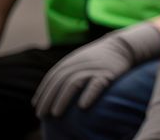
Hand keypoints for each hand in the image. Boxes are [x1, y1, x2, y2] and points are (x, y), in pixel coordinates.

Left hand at [34, 23, 159, 117]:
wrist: (123, 45)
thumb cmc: (98, 57)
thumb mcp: (79, 59)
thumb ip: (66, 72)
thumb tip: (49, 92)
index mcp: (71, 61)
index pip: (52, 77)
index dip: (43, 92)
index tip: (36, 106)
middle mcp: (80, 64)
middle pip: (60, 82)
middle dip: (48, 99)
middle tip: (42, 115)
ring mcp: (94, 68)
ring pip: (74, 83)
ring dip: (63, 99)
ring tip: (56, 114)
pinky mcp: (108, 73)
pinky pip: (97, 84)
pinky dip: (88, 95)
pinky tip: (83, 106)